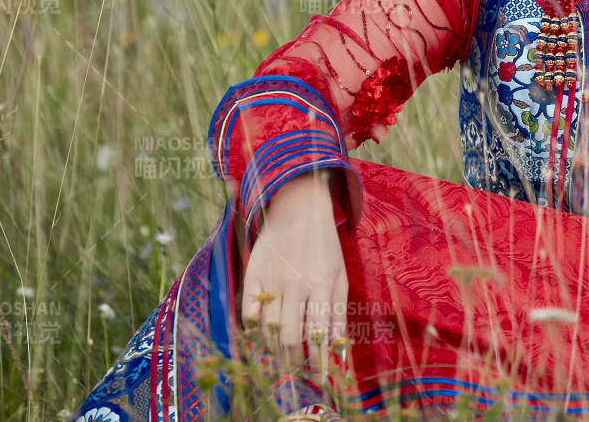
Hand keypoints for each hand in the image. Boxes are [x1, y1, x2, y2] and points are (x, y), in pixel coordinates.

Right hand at [239, 168, 348, 369]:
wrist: (297, 208)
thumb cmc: (324, 246)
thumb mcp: (340, 275)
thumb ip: (338, 313)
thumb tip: (338, 350)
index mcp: (321, 285)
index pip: (318, 336)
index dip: (317, 363)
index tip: (318, 380)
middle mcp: (295, 285)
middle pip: (288, 339)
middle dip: (293, 363)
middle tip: (296, 371)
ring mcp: (271, 280)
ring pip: (267, 330)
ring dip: (273, 350)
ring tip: (281, 357)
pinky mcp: (252, 275)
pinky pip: (248, 313)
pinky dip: (254, 330)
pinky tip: (262, 335)